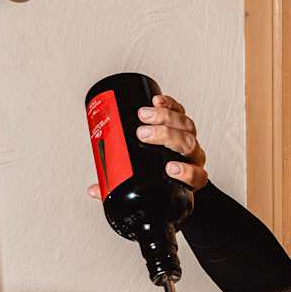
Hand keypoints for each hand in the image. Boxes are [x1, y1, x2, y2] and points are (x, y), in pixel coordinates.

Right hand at [86, 93, 207, 199]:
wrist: (175, 173)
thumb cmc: (162, 183)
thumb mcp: (146, 191)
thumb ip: (122, 190)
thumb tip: (95, 190)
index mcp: (190, 180)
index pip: (195, 176)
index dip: (186, 172)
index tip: (169, 169)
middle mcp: (193, 159)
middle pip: (186, 144)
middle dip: (166, 136)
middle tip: (143, 133)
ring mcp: (191, 141)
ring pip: (186, 126)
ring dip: (165, 118)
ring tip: (144, 114)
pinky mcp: (184, 125)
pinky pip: (181, 112)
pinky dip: (170, 105)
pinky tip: (157, 101)